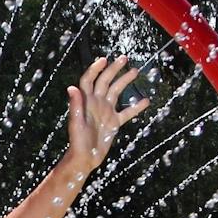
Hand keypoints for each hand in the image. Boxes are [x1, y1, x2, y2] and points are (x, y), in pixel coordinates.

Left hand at [64, 56, 146, 174]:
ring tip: (135, 71)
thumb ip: (76, 105)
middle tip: (124, 59)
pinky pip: (126, 112)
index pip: (89, 80)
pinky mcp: (113, 123)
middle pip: (105, 82)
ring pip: (116, 92)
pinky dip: (136, 107)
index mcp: (86, 102)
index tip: (104, 59)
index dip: (95, 69)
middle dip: (114, 70)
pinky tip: (145, 101)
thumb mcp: (76, 124)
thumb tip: (72, 87)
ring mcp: (105, 112)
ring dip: (125, 82)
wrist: (85, 158)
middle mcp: (96, 104)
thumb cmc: (77, 142)